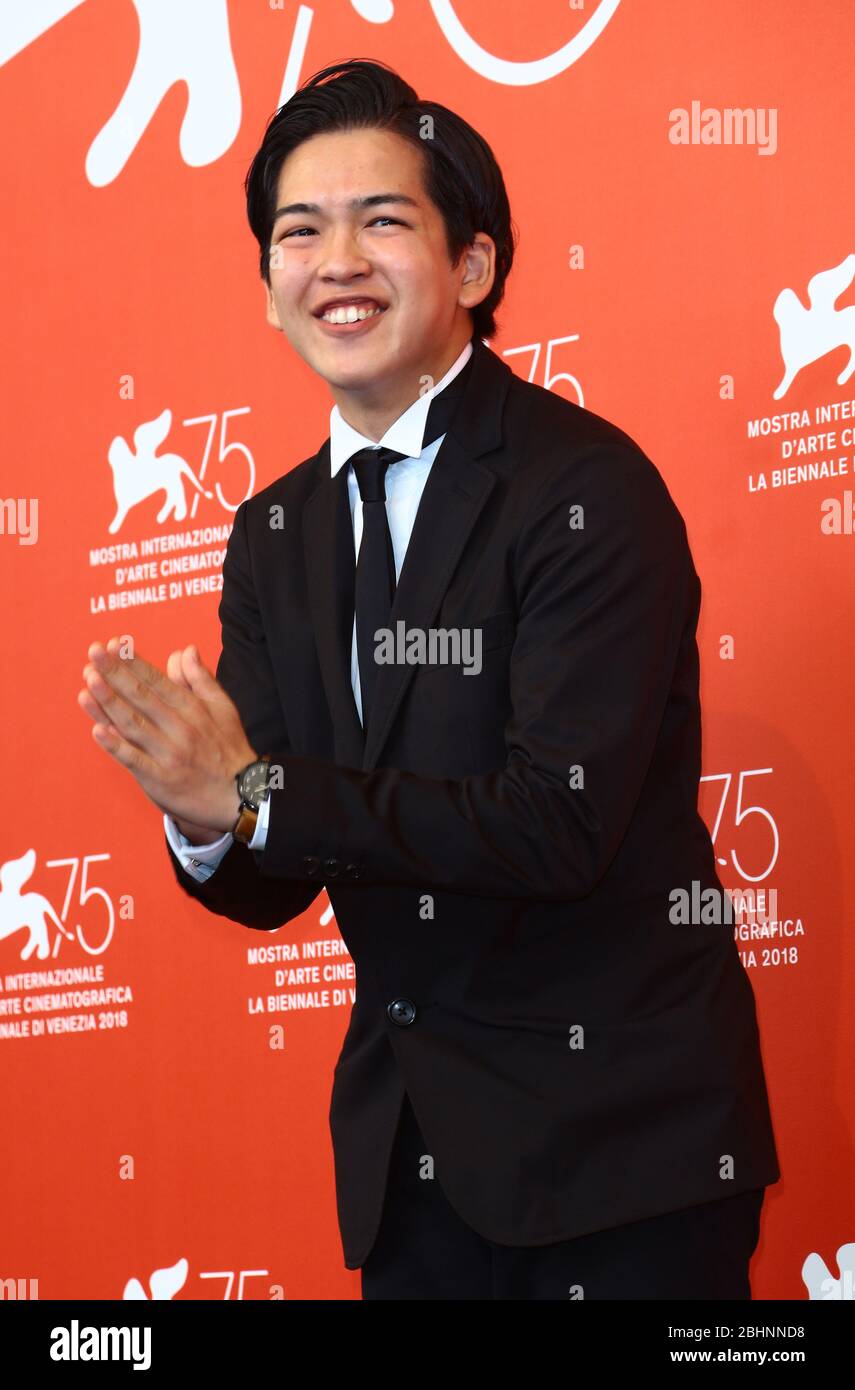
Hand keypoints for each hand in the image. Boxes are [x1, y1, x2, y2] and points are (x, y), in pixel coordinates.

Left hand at [78, 639, 255, 832]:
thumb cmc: (229, 749)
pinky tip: (98, 729)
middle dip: (116, 673)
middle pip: (142, 697)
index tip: (115, 645)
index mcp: (193, 709)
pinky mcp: (159, 780)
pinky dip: (116, 746)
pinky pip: (134, 760)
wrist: (241, 797)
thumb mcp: (223, 708)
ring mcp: (168, 755)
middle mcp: (180, 729)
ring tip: (89, 680)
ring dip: (110, 702)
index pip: (158, 680)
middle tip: (95, 652)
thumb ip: (200, 679)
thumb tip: (184, 650)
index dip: (135, 662)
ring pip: (134, 724)